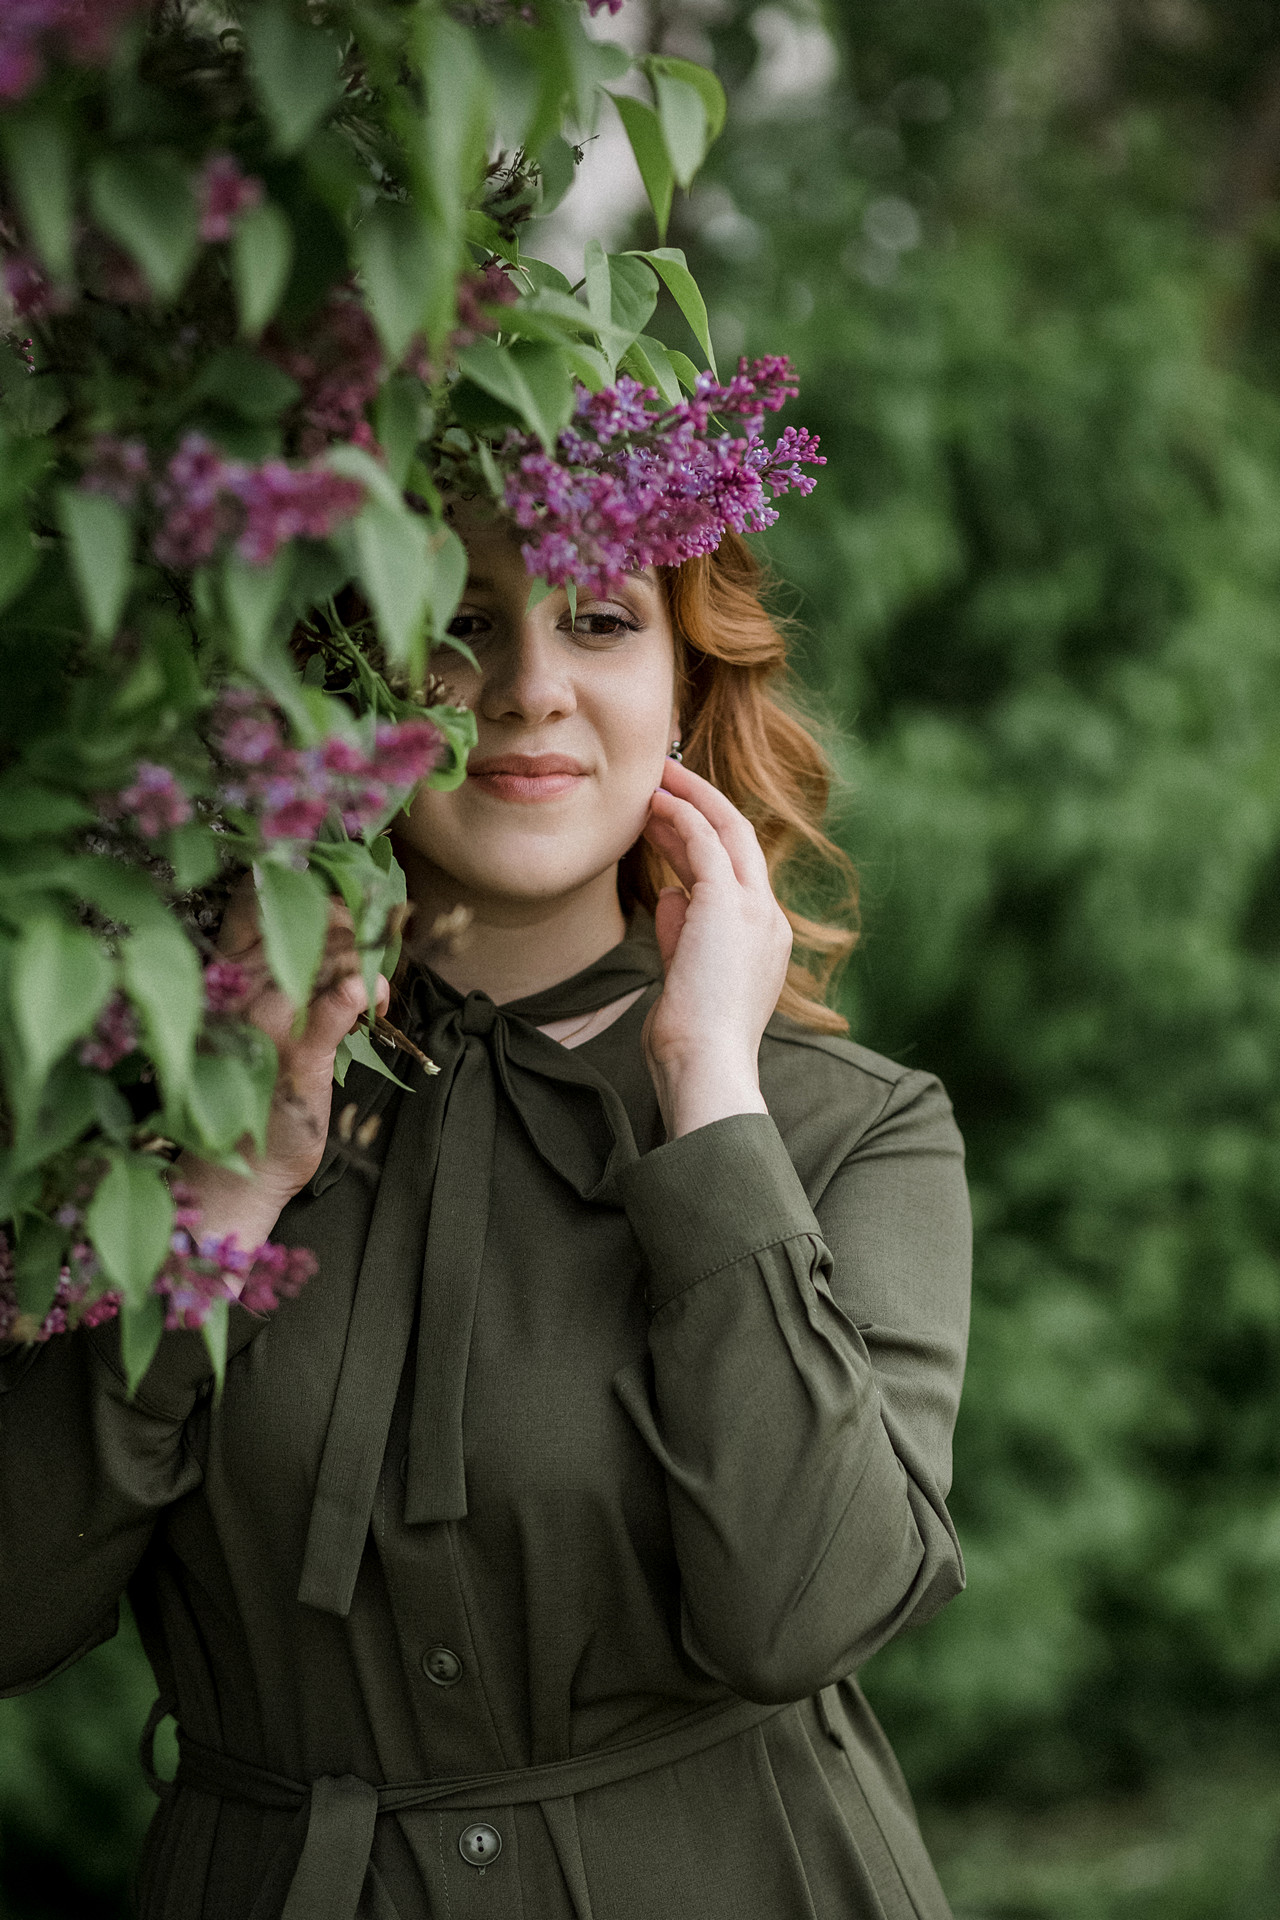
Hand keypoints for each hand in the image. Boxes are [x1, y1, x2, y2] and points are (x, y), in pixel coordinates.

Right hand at [174, 874, 389, 1254]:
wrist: (239, 1169)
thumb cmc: (258, 1089)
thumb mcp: (267, 1020)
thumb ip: (292, 973)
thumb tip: (341, 928)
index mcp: (228, 972)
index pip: (258, 897)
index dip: (309, 889)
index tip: (344, 911)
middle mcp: (239, 985)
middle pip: (304, 917)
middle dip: (352, 925)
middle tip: (374, 952)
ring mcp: (265, 1019)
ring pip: (327, 952)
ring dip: (367, 960)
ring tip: (378, 993)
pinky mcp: (296, 1055)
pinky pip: (334, 1002)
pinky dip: (361, 990)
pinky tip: (377, 996)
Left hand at [639, 759, 792, 1138]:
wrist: (705, 1066)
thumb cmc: (690, 1041)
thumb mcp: (683, 978)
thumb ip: (680, 936)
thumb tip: (669, 897)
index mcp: (762, 941)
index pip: (736, 875)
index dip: (701, 842)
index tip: (668, 823)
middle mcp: (767, 919)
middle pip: (741, 840)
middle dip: (702, 806)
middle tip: (666, 780)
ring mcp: (755, 909)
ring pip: (727, 830)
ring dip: (690, 799)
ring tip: (656, 777)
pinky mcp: (730, 903)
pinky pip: (705, 842)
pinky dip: (680, 816)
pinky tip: (653, 802)